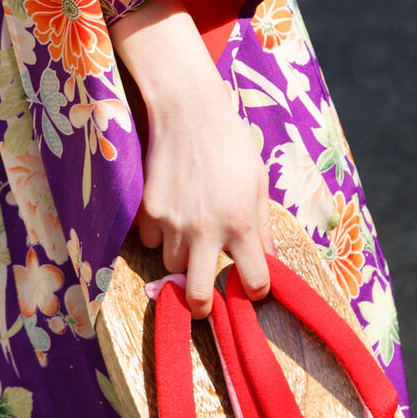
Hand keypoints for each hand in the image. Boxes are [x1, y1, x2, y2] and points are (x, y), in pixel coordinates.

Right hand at [110, 0, 273, 317]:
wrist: (188, 112)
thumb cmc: (230, 144)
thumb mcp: (257, 182)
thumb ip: (262, 225)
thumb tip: (269, 259)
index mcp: (242, 224)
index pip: (253, 280)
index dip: (255, 289)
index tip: (252, 285)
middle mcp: (206, 230)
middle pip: (197, 294)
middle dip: (202, 305)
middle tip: (204, 302)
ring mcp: (173, 224)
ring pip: (172, 265)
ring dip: (182, 257)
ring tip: (191, 230)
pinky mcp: (148, 212)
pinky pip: (152, 240)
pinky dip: (161, 234)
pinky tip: (172, 209)